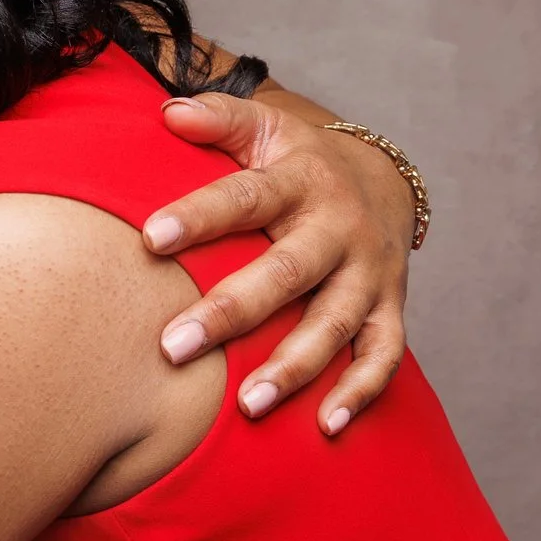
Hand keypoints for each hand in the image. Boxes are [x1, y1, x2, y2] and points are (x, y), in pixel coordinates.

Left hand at [146, 93, 414, 434]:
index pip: (245, 197)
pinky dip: (360, 393)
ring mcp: (369, 273)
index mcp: (300, 180)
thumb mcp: (263, 126)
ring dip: (294, 368)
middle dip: (230, 312)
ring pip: (334, 324)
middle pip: (286, 273)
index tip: (149, 237)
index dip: (200, 216)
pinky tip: (326, 428)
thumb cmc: (294, 161)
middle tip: (172, 347)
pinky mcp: (390, 309)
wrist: (382, 179)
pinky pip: (383, 356)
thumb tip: (169, 112)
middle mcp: (339, 229)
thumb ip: (217, 118)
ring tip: (247, 405)